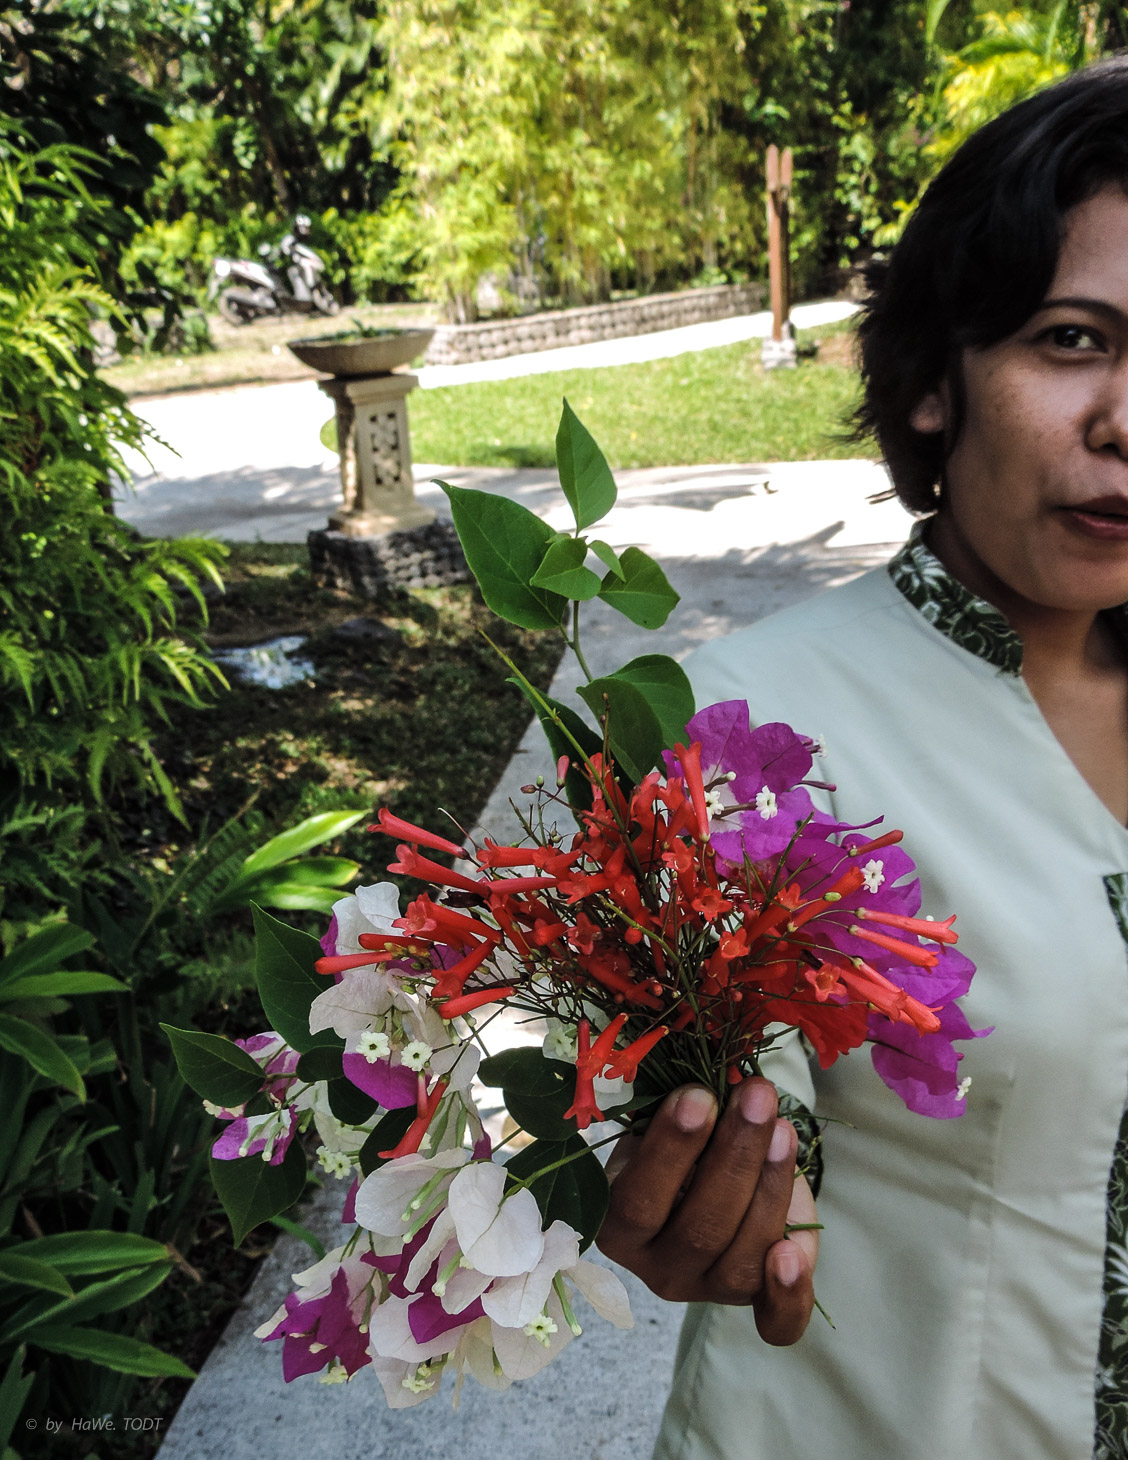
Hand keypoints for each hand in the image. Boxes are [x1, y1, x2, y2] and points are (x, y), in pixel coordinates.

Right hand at [596, 1077, 817, 1344]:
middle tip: (756, 1097)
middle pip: (700, 1229)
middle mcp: (659, 1270)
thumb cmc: (684, 1141)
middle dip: (734, 1156)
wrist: (710, 1173)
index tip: (700, 1095)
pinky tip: (791, 1255)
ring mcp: (709, 1290)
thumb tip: (705, 1085)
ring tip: (783, 1130)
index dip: (671, 1150)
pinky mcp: (755, 1301)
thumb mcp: (665, 1125)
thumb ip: (678, 1114)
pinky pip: (777, 1322)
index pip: (640, 1200)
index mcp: (621, 1227)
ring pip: (743, 1257)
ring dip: (769, 1188)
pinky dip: (789, 1294)